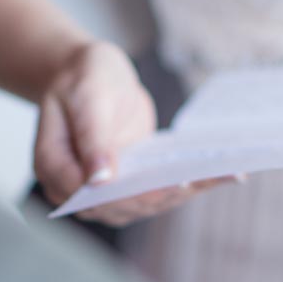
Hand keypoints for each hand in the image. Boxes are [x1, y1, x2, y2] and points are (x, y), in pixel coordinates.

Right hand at [34, 40, 225, 227]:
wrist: (88, 77)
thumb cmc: (81, 78)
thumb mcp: (85, 96)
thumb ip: (91, 137)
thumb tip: (100, 180)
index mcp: (55, 169)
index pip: (94, 195)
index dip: (134, 193)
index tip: (173, 183)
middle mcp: (79, 192)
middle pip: (127, 204)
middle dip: (168, 192)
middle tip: (206, 178)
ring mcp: (107, 194)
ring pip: (150, 203)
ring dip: (188, 190)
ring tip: (227, 174)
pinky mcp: (132, 186)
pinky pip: (162, 190)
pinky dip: (193, 183)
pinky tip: (227, 173)